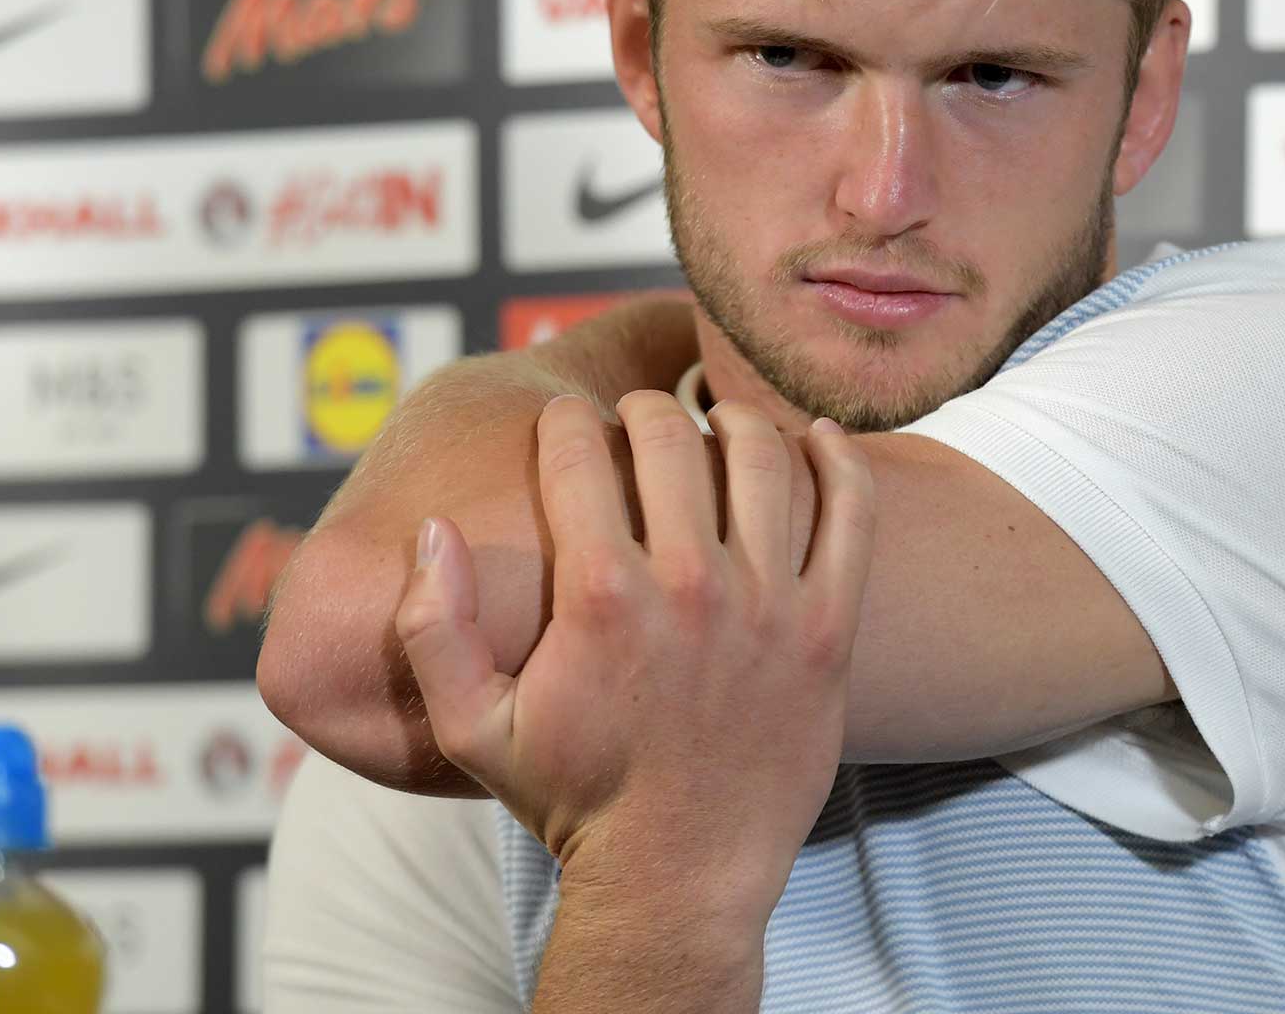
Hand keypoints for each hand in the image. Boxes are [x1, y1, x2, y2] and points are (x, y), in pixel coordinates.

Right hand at [393, 390, 874, 926]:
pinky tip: (821, 436)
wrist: (679, 875)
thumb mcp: (472, 729)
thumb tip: (431, 529)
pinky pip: (852, 514)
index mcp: (599, 595)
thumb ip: (432, 627)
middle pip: (670, 438)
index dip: (565, 422)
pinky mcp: (828, 628)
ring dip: (734, 418)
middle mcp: (689, 585)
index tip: (565, 420)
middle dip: (644, 409)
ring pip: (762, 457)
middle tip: (637, 417)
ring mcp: (769, 603)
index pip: (578, 454)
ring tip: (716, 420)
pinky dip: (842, 460)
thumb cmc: (574, 797)